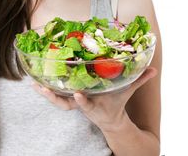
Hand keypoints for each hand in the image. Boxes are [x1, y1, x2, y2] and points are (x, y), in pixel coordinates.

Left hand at [32, 67, 157, 130]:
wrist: (109, 119)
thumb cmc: (115, 102)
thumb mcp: (126, 92)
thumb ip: (138, 79)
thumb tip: (153, 69)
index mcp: (95, 103)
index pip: (87, 103)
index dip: (82, 101)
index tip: (77, 95)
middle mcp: (82, 103)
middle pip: (66, 105)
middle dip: (55, 99)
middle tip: (43, 90)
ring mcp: (74, 103)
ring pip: (57, 102)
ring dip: (46, 94)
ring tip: (35, 85)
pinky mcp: (69, 100)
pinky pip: (54, 96)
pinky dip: (44, 89)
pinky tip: (34, 81)